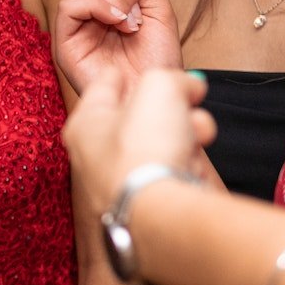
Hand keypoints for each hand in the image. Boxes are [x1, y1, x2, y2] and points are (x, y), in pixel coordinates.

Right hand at [44, 0, 181, 93]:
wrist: (154, 93)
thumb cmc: (159, 62)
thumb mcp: (162, 12)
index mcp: (106, 9)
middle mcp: (86, 18)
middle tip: (137, 16)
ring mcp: (74, 31)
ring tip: (130, 25)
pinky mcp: (65, 45)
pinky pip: (70, 5)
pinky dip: (96, 5)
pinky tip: (116, 21)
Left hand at [64, 69, 216, 217]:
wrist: (158, 214)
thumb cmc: (145, 147)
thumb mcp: (160, 87)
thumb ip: (173, 78)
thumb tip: (190, 86)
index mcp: (84, 124)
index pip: (101, 87)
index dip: (120, 74)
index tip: (132, 70)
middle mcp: (94, 158)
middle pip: (138, 119)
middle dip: (171, 108)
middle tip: (191, 102)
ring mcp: (119, 187)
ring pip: (159, 147)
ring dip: (186, 136)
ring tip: (199, 134)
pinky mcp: (143, 210)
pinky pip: (170, 177)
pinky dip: (185, 168)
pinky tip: (193, 168)